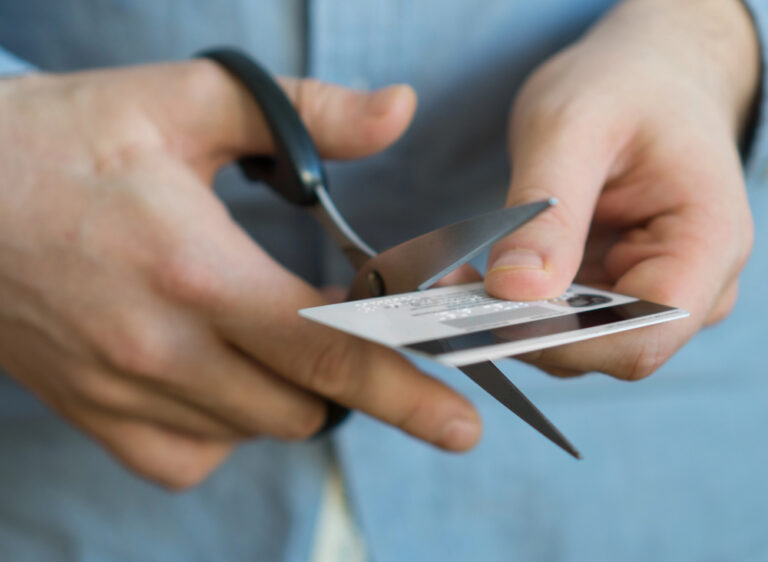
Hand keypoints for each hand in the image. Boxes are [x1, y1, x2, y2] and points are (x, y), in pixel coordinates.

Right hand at [0, 61, 480, 488]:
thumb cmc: (60, 140)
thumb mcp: (183, 102)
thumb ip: (305, 113)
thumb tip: (401, 111)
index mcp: (194, 270)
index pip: (329, 348)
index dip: (406, 384)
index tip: (459, 416)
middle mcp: (160, 348)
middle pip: (305, 405)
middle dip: (356, 381)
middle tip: (369, 340)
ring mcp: (121, 392)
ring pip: (255, 430)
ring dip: (295, 395)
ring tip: (286, 339)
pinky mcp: (92, 414)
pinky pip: (190, 457)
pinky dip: (229, 427)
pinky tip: (222, 375)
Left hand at [485, 0, 758, 378]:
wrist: (645, 78)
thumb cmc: (622, 85)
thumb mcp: (574, 127)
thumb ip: (550, 211)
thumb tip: (516, 289)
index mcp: (705, 243)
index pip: (640, 334)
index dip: (563, 339)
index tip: (490, 313)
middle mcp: (690, 285)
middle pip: (604, 348)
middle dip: (526, 329)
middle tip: (451, 296)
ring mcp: (649, 293)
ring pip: (574, 343)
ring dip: (513, 321)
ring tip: (458, 280)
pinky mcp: (611, 291)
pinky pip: (560, 320)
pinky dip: (516, 307)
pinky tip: (476, 279)